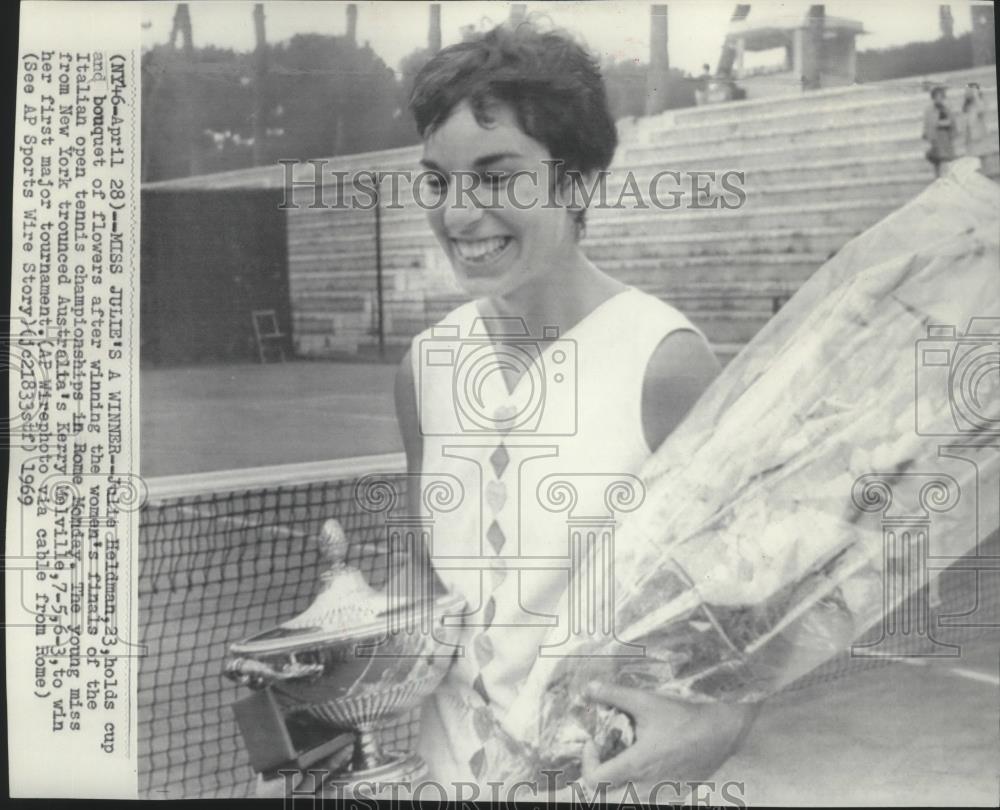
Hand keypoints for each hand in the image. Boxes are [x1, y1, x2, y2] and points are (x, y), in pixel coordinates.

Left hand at [573, 682, 759, 800]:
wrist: (721, 734)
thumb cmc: (683, 718)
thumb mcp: (646, 701)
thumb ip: (614, 695)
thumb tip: (589, 689)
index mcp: (636, 766)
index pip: (593, 781)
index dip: (587, 761)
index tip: (594, 741)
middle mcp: (646, 788)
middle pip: (606, 796)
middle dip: (598, 774)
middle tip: (604, 752)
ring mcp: (661, 795)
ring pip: (626, 798)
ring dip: (617, 781)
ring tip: (624, 756)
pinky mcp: (674, 796)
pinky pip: (646, 797)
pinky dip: (637, 785)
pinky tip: (646, 762)